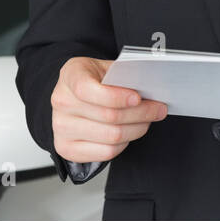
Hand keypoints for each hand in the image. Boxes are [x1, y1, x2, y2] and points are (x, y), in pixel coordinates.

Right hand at [51, 56, 167, 163]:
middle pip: (109, 116)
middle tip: (159, 109)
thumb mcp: (107, 68)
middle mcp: (61, 102)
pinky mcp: (66, 148)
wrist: (73, 94)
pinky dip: (125, 143)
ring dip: (138, 129)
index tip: (138, 98)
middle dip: (141, 113)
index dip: (117, 96)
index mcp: (70, 75)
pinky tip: (130, 131)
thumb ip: (124, 75)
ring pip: (112, 136)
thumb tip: (150, 87)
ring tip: (148, 120)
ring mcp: (60, 127)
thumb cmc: (95, 79)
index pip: (88, 90)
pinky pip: (106, 152)